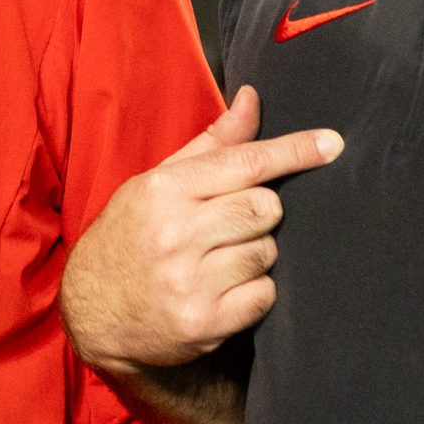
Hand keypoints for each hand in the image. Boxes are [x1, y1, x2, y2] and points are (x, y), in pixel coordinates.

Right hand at [60, 85, 342, 374]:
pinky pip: (265, 295)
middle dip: (262, 212)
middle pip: (266, 207)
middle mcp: (175, 235)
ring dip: (256, 252)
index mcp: (163, 191)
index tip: (333, 144)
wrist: (90, 313)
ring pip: (268, 251)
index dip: (295, 151)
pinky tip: (223, 289)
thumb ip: (210, 145)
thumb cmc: (129, 237)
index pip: (245, 162)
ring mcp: (190, 282)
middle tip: (233, 223)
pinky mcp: (205, 324)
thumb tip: (252, 99)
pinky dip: (254, 291)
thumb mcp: (156, 183)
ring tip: (220, 259)